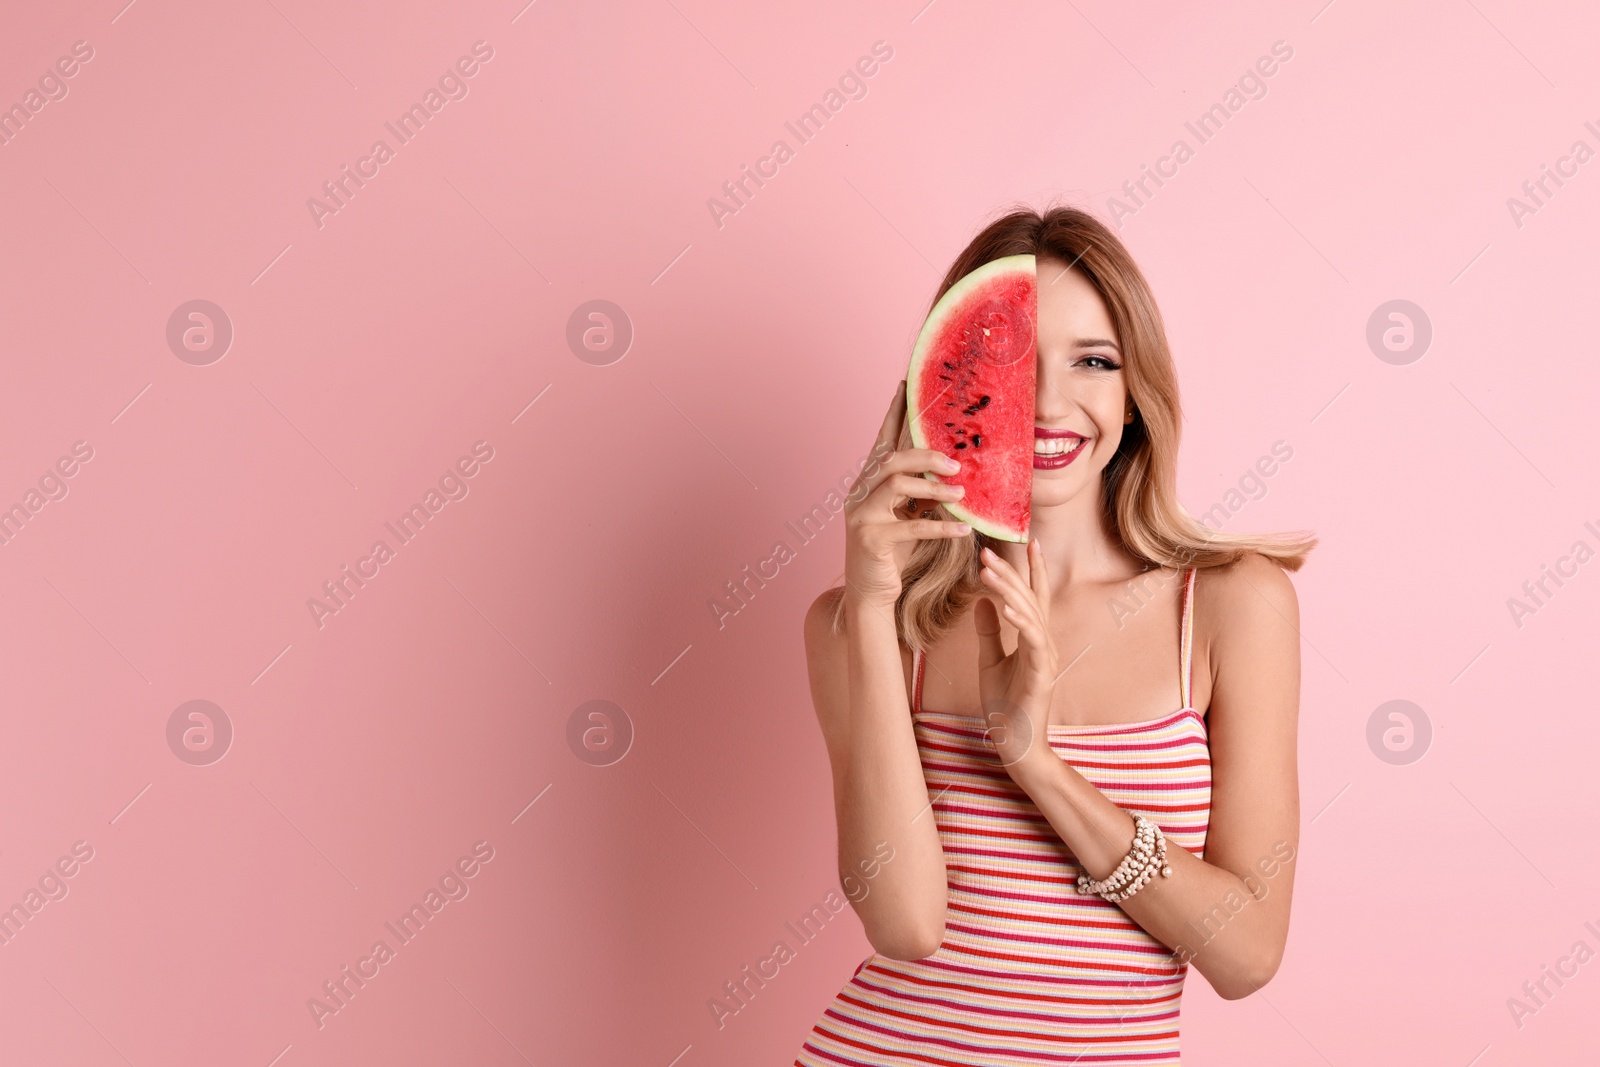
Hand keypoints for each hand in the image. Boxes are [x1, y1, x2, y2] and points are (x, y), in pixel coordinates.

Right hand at [842, 381, 973, 609]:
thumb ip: (920, 491)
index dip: (893, 414)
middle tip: (955, 463)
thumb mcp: (907, 514)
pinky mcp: (870, 539)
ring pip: (897, 485)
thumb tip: (951, 468)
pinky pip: (909, 527)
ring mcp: (861, 515)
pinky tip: (964, 530)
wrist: (870, 592)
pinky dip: (940, 528)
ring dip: (933, 488)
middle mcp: (859, 493)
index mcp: (868, 483)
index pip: (882, 441)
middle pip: (890, 459)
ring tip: (961, 495)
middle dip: (924, 454)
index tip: (905, 386)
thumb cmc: (892, 551)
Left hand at [974, 540, 1060, 772]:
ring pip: (1031, 614)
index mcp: (1034, 638)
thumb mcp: (990, 661)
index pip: (1034, 596)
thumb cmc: (1006, 705)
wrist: (1015, 743)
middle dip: (1011, 572)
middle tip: (988, 549)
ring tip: (989, 570)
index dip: (1031, 569)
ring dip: (1010, 590)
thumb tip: (982, 601)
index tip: (1025, 541)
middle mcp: (1045, 642)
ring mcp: (1046, 658)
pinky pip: (1033, 642)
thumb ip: (989, 632)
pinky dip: (1020, 622)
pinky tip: (1005, 607)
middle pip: (1030, 599)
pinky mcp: (1042, 674)